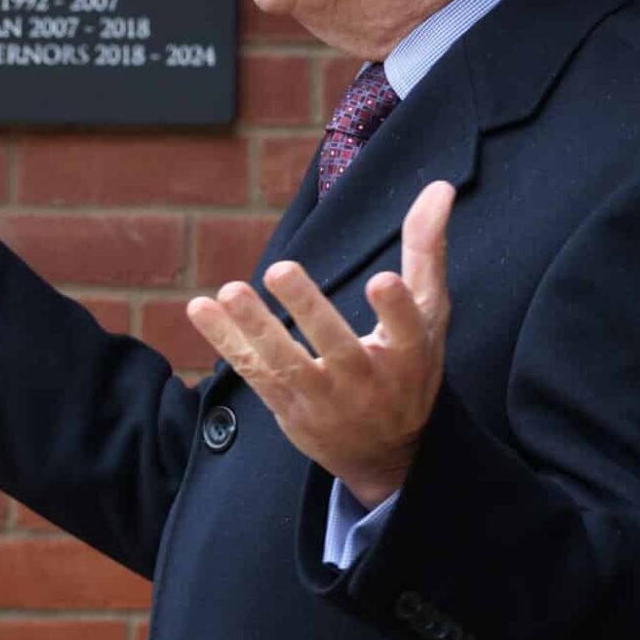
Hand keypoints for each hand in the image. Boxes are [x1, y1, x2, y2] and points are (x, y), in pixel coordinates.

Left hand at [186, 179, 455, 508]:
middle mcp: (368, 381)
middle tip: (280, 269)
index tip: (384, 280)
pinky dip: (226, 343)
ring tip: (230, 292)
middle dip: (308, 309)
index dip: (396, 308)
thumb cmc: (409, 367)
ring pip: (287, 363)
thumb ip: (427, 250)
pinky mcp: (289, 407)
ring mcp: (325, 399)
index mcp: (409, 355)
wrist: (386, 453)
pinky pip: (254, 373)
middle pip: (337, 346)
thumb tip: (438, 186)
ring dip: (255, 328)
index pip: (407, 330)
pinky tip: (201, 309)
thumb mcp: (430, 315)